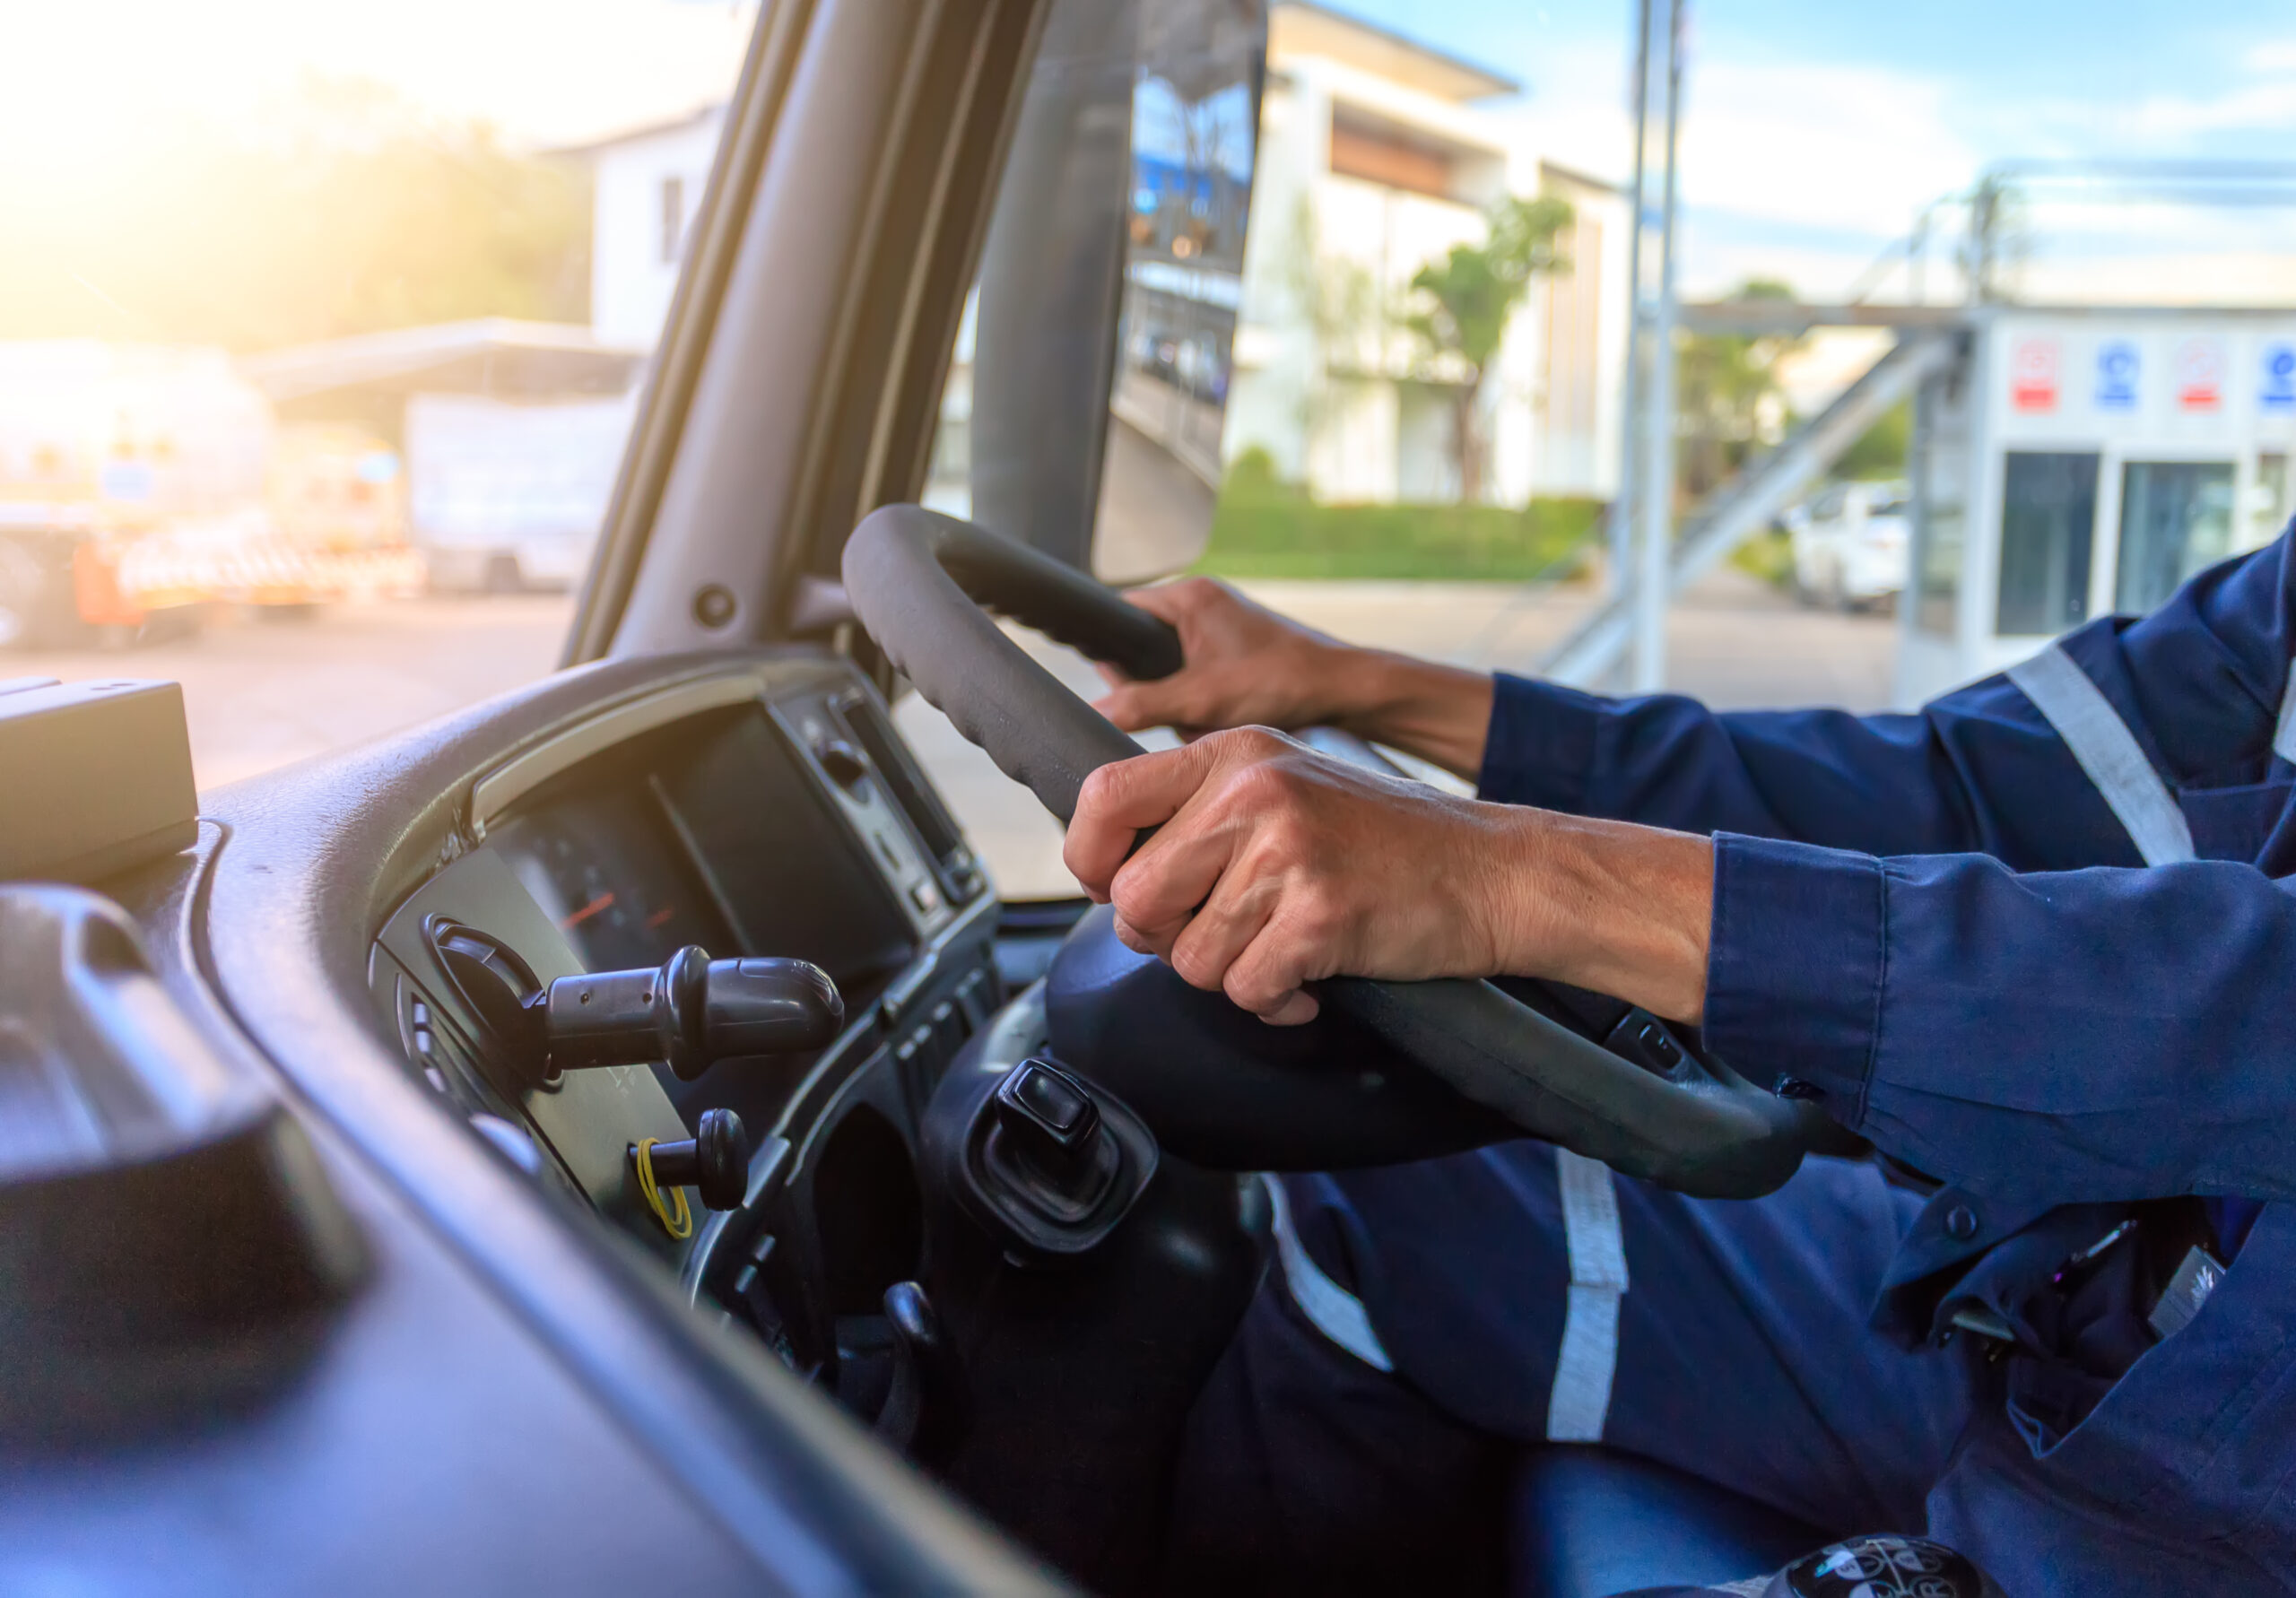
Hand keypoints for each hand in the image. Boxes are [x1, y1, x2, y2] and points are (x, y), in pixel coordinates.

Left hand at [1064, 728, 1716, 1024]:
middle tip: (1223, 935)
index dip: (1087, 860)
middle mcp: (1252, 789)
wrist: (1492, 872)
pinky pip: (1245, 990)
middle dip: (1168, 939)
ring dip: (1231, 975)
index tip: (1112, 889)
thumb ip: (1201, 813)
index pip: (1102, 796)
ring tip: (1281, 951)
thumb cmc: (1385, 844)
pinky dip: (1275, 1003)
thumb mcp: (1285, 788)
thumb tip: (1106, 870)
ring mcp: (1287, 850)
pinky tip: (1310, 980)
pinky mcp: (1319, 913)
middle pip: (1134, 899)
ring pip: (1187, 957)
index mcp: (1233, 752)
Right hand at [1090, 577, 1498, 777]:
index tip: (1117, 686)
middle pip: (1145, 650)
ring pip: (1172, 673)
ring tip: (1211, 720)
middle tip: (1181, 713)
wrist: (1346, 692)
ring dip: (1184, 705)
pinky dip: (1206, 708)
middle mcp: (1203, 604)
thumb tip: (1097, 711)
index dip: (1111, 651)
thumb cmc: (1282, 680)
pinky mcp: (1237, 654)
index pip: (1121, 612)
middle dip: (1156, 691)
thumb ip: (1142, 704)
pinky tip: (1226, 724)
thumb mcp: (1201, 699)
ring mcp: (1222, 629)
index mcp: (1189, 596)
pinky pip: (1199, 683)